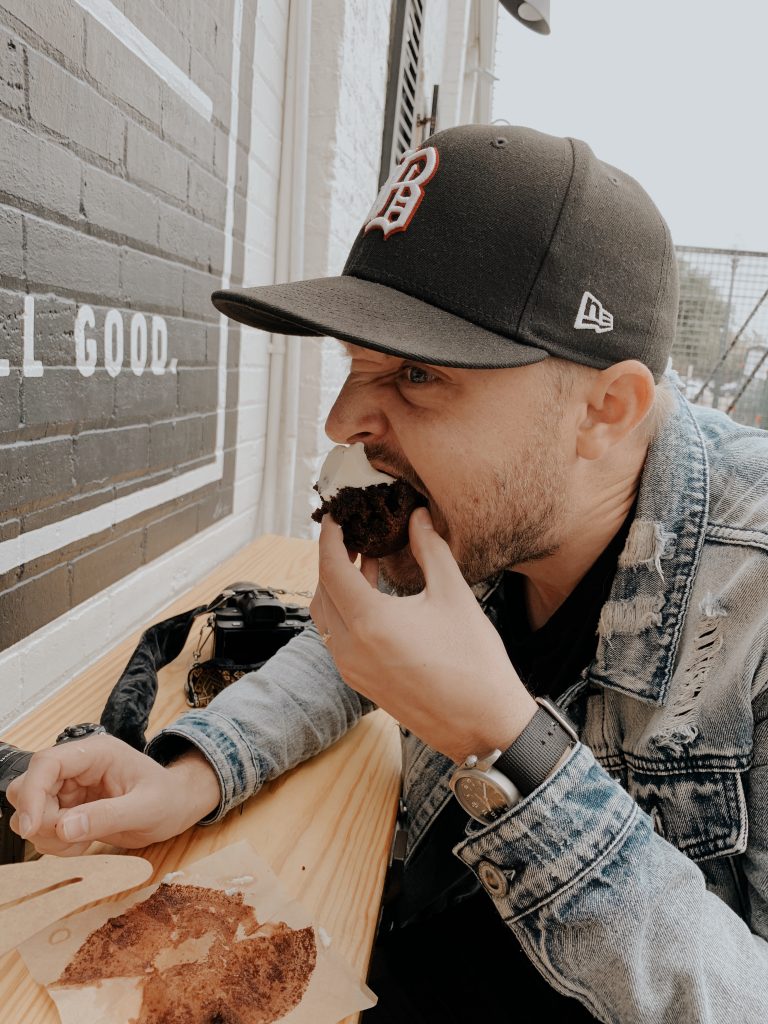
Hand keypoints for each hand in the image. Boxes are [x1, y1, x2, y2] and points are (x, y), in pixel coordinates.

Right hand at [6, 734, 220, 855]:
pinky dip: (56, 843)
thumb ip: (107, 816)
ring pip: (31, 811)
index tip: (33, 828)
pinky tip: (83, 843)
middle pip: (28, 787)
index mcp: (96, 753)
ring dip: (48, 835)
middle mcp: (77, 767)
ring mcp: (70, 788)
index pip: (47, 763)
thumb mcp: (146, 809)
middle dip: (40, 819)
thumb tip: (64, 827)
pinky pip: (43, 828)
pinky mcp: (68, 808)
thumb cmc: (168, 799)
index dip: (32, 794)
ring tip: (82, 842)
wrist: (177, 807)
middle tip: (70, 839)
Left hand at [310, 508, 536, 762]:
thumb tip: (418, 516)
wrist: (485, 726)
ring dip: (338, 586)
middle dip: (333, 559)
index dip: (331, 537)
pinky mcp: (361, 682)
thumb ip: (431, 549)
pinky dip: (347, 611)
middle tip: (355, 534)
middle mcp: (351, 647)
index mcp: (369, 622)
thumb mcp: (453, 595)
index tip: (338, 515)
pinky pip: (339, 637)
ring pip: (327, 616)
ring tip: (365, 560)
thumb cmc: (474, 662)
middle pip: (323, 590)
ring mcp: (352, 669)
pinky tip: (374, 597)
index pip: (331, 567)